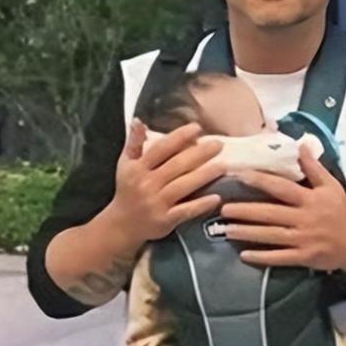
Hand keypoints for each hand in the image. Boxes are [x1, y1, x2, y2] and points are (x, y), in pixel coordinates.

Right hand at [107, 118, 225, 245]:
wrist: (121, 225)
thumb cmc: (128, 190)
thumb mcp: (125, 164)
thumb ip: (134, 142)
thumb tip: (139, 120)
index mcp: (138, 168)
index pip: (161, 149)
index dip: (179, 137)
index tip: (197, 127)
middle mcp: (147, 184)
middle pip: (176, 166)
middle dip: (199, 154)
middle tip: (218, 144)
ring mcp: (156, 203)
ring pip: (183, 186)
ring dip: (204, 175)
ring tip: (223, 166)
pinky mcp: (165, 220)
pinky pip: (186, 211)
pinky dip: (201, 205)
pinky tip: (216, 197)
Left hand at [220, 144, 345, 271]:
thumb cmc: (343, 212)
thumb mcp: (331, 186)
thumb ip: (313, 167)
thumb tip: (300, 145)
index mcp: (310, 199)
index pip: (281, 188)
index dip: (260, 181)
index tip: (239, 176)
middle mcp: (305, 219)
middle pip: (270, 213)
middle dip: (245, 211)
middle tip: (223, 209)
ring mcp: (304, 240)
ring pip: (271, 236)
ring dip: (247, 233)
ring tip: (226, 230)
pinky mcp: (304, 257)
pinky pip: (279, 258)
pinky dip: (262, 257)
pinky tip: (244, 255)